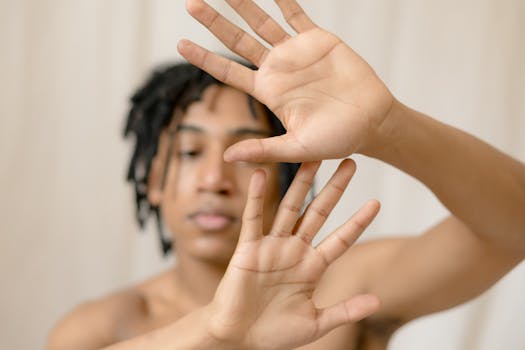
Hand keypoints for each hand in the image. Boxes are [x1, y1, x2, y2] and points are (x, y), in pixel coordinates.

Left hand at [178, 0, 394, 162]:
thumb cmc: (337, 139)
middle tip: (191, 3)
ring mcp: (296, 52)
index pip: (228, 72)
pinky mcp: (318, 40)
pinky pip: (296, 14)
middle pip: (237, 41)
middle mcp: (277, 69)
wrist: (372, 121)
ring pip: (262, 23)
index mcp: (268, 92)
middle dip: (214, 22)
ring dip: (242, 4)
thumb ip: (265, 149)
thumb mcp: (298, 148)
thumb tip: (229, 156)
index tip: (180, 44)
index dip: (204, 58)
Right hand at [206, 160, 380, 349]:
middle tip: (350, 164)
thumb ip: (345, 311)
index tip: (376, 202)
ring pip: (289, 208)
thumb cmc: (274, 332)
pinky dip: (256, 197)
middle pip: (319, 213)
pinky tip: (261, 175)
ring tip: (312, 159)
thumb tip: (377, 301)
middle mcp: (294, 251)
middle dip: (335, 189)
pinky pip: (253, 219)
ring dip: (300, 184)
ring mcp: (271, 247)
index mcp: (312, 267)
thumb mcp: (316, 324)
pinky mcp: (248, 249)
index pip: (341, 238)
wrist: (238, 338)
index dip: (358, 221)